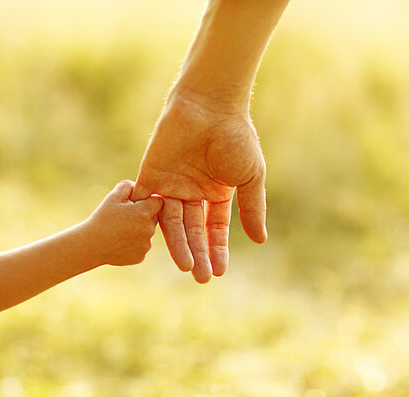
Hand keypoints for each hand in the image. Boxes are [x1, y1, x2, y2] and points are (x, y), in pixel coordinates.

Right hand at [87, 180, 162, 265]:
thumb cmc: (102, 218)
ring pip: (148, 233)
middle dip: (144, 215)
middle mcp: (149, 229)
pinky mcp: (141, 256)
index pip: (159, 201)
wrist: (90, 245)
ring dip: (140, 230)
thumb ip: (129, 186)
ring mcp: (146, 245)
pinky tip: (120, 241)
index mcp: (144, 212)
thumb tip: (140, 186)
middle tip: (126, 217)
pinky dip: (134, 244)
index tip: (138, 203)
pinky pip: (142, 246)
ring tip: (121, 230)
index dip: (148, 200)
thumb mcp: (113, 196)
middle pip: (155, 217)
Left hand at [131, 91, 266, 282]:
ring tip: (187, 266)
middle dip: (198, 254)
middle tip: (202, 278)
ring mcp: (171, 186)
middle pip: (193, 231)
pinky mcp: (151, 177)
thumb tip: (259, 240)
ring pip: (173, 223)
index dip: (217, 250)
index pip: (214, 229)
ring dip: (179, 245)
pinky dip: (152, 223)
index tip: (220, 272)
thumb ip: (252, 208)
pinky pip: (148, 206)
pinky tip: (159, 243)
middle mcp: (192, 193)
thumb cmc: (236, 137)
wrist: (210, 106)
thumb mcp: (250, 177)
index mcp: (216, 193)